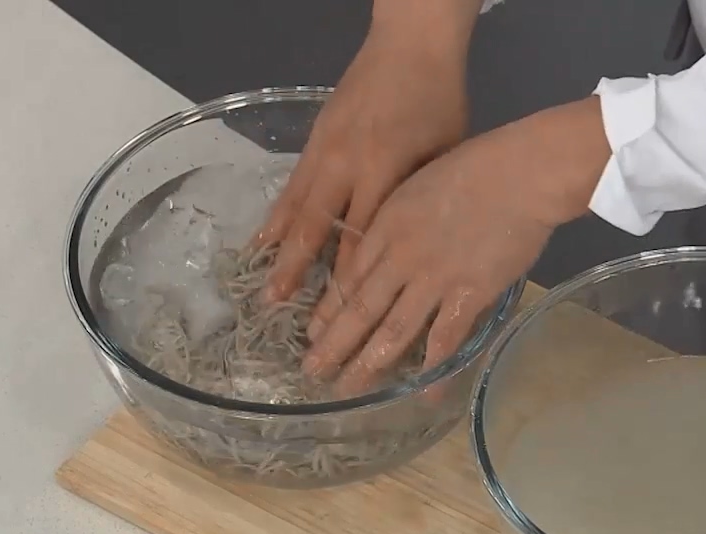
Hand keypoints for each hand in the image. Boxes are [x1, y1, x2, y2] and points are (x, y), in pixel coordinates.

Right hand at [256, 17, 472, 301]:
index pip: (363, 237)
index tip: (339, 316)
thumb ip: (422, 201)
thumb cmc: (440, 102)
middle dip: (298, 270)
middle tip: (278, 307)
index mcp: (385, 170)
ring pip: (296, 208)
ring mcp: (325, 152)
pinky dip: (277, 216)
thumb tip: (414, 254)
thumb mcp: (444, 155)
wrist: (410, 45)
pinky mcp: (314, 140)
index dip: (349, 278)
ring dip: (279, 248)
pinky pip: (292, 187)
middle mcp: (348, 165)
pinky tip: (264, 241)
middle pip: (318, 227)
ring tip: (261, 284)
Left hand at [302, 96, 611, 396]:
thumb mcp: (418, 184)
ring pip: (392, 330)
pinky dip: (433, 369)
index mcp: (387, 226)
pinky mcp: (469, 295)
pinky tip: (424, 392)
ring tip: (349, 389)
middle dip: (334, 345)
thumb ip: (400, 218)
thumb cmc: (476, 166)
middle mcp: (401, 258)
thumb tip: (392, 245)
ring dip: (368, 363)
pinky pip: (444, 339)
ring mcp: (433, 279)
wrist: (520, 173)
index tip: (312, 333)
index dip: (329, 309)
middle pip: (360, 309)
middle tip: (313, 372)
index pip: (349, 277)